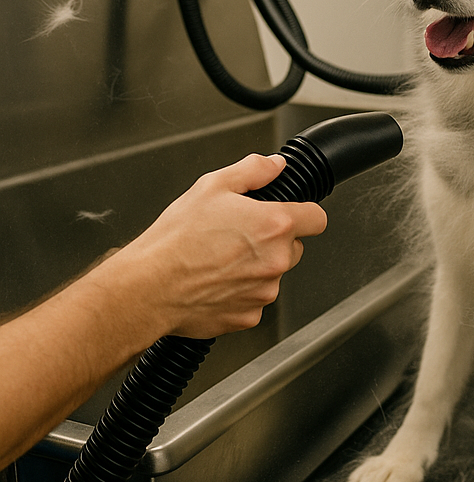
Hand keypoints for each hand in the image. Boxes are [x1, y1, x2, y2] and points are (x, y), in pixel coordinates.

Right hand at [94, 154, 326, 338]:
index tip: (292, 214)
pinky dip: (240, 293)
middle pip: (295, 247)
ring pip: (273, 274)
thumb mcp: (212, 186)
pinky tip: (215, 281)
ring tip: (220, 259)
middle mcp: (277, 261)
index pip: (317, 218)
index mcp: (275, 226)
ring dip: (257, 267)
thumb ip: (253, 171)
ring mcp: (264, 292)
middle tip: (239, 236)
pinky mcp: (249, 316)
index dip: (304, 213)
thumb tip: (275, 165)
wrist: (147, 288)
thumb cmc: (175, 240)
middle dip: (275, 241)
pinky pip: (254, 300)